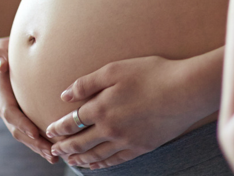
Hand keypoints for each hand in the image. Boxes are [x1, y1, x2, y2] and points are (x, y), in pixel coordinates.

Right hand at [0, 38, 57, 163]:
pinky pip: (29, 131)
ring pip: (24, 135)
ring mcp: (12, 112)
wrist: (6, 53)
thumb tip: (1, 65)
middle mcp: (4, 106)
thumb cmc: (5, 49)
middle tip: (51, 151)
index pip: (10, 111)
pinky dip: (40, 141)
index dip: (21, 123)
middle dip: (34, 142)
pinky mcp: (21, 114)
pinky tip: (55, 150)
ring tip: (55, 156)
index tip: (35, 133)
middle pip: (18, 129)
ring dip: (38, 147)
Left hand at [47, 56, 201, 168]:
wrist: (184, 91)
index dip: (58, 127)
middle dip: (64, 146)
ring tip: (70, 159)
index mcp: (101, 108)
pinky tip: (96, 164)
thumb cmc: (152, 73)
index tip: (49, 130)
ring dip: (79, 158)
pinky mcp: (141, 147)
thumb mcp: (116, 69)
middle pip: (80, 142)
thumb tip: (65, 95)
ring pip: (96, 155)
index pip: (72, 121)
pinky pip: (115, 161)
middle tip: (54, 149)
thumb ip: (88, 83)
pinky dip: (101, 164)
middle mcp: (110, 129)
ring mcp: (126, 141)